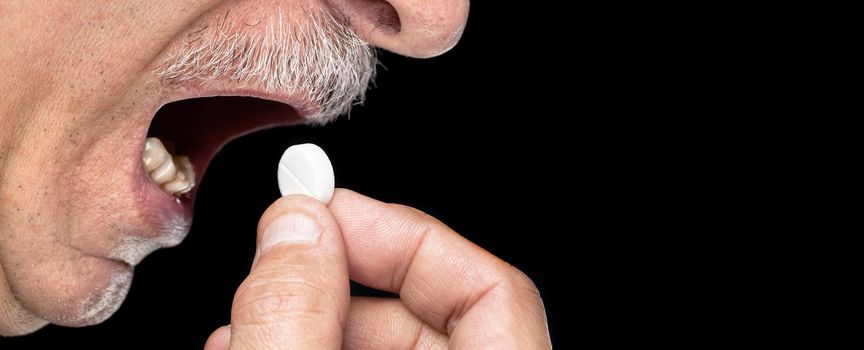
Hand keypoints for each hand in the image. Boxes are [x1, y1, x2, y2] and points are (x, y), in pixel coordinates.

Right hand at [204, 189, 550, 348]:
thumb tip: (297, 229)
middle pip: (429, 318)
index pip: (491, 292)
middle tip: (277, 259)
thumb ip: (295, 320)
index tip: (331, 210)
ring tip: (243, 321)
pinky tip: (253, 348)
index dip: (408, 238)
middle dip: (340, 279)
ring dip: (309, 318)